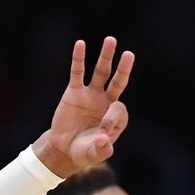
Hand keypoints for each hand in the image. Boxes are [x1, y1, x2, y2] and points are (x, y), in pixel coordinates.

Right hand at [35, 36, 133, 176]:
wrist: (64, 149)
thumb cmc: (83, 153)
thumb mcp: (94, 155)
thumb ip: (101, 149)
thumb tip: (104, 140)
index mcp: (115, 118)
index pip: (119, 110)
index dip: (113, 118)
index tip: (103, 129)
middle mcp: (105, 102)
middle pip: (118, 82)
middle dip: (124, 69)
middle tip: (129, 54)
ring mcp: (91, 95)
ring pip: (101, 72)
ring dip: (106, 57)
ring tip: (111, 40)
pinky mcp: (74, 91)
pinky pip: (78, 72)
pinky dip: (79, 59)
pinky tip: (80, 44)